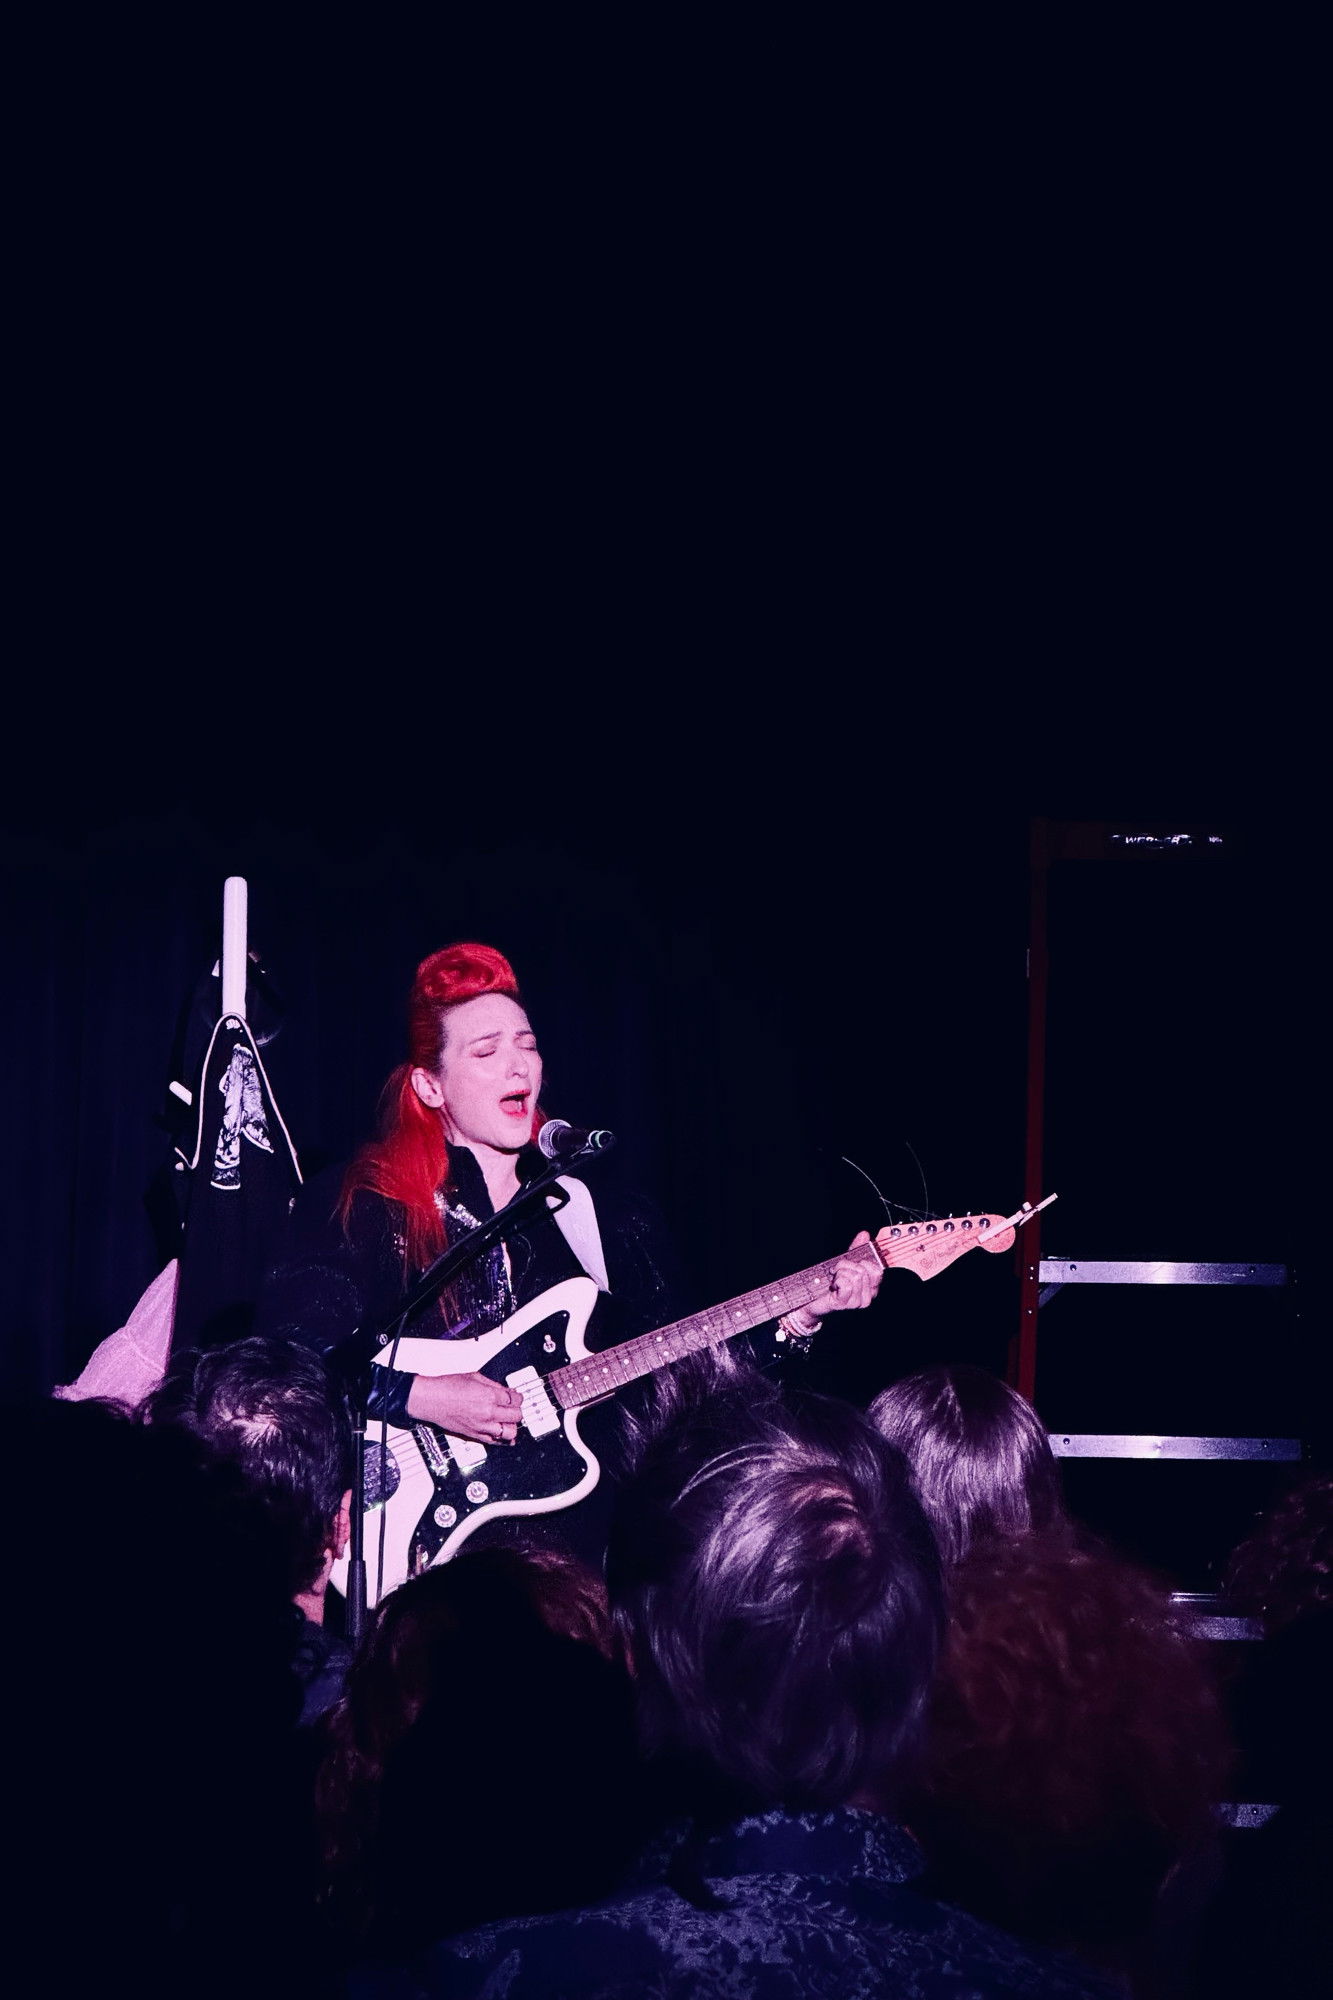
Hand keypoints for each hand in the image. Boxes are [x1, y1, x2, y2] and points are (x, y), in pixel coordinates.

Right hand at [405, 1370, 523, 1443]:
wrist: (430, 1400)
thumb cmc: (447, 1387)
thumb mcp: (474, 1377)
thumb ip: (494, 1385)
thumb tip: (507, 1391)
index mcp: (489, 1396)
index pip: (515, 1400)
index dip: (517, 1397)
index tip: (515, 1397)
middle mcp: (488, 1413)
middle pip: (516, 1416)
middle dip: (517, 1410)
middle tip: (512, 1407)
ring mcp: (482, 1426)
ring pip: (510, 1432)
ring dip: (511, 1425)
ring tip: (507, 1420)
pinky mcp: (474, 1435)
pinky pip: (495, 1442)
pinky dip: (503, 1440)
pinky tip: (504, 1435)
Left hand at [786, 1232, 882, 1335]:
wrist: (812, 1300)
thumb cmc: (829, 1282)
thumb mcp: (845, 1263)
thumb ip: (856, 1249)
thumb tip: (865, 1234)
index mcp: (871, 1287)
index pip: (877, 1271)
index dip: (864, 1261)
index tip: (851, 1262)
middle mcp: (867, 1297)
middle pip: (863, 1271)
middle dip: (847, 1265)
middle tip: (837, 1270)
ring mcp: (857, 1303)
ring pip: (855, 1277)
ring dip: (840, 1272)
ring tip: (834, 1278)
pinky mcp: (844, 1304)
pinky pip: (847, 1284)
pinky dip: (837, 1280)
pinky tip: (833, 1285)